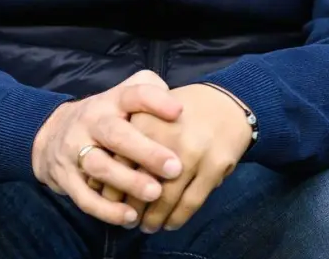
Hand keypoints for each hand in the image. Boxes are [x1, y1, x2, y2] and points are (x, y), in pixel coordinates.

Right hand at [31, 70, 184, 226]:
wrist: (51, 132)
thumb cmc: (107, 115)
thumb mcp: (125, 94)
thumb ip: (152, 93)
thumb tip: (184, 105)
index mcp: (112, 101)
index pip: (133, 95)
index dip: (156, 101)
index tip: (179, 112)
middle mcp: (92, 122)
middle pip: (116, 134)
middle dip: (146, 152)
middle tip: (174, 168)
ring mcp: (75, 150)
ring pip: (100, 166)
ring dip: (128, 182)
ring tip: (155, 194)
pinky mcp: (65, 177)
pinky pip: (84, 196)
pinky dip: (106, 209)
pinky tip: (129, 217)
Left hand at [102, 83, 253, 233]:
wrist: (227, 101)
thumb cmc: (181, 112)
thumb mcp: (149, 114)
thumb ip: (126, 141)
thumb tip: (100, 182)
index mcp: (146, 121)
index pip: (119, 165)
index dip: (112, 190)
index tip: (112, 203)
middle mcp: (168, 137)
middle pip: (141, 185)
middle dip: (132, 209)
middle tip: (129, 221)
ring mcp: (194, 153)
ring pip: (166, 199)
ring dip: (154, 219)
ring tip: (148, 226)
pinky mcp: (215, 165)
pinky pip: (191, 202)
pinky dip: (178, 218)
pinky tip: (170, 224)